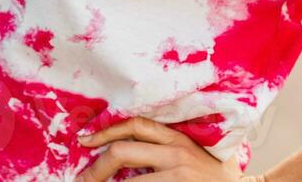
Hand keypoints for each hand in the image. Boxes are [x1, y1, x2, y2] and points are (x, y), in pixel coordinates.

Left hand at [78, 117, 249, 180]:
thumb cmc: (218, 175)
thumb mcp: (195, 151)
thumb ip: (167, 144)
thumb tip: (124, 143)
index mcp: (178, 138)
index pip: (134, 125)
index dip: (105, 131)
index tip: (85, 140)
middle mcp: (177, 154)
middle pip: (122, 151)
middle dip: (97, 166)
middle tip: (82, 178)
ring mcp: (179, 176)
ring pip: (131, 180)